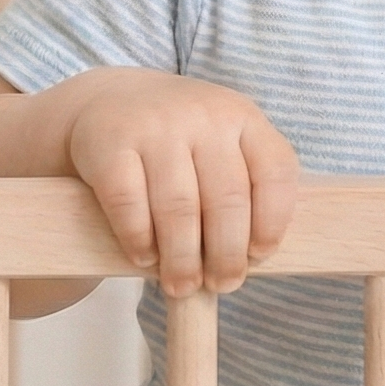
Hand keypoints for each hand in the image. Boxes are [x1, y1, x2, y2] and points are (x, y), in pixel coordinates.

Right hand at [59, 69, 299, 296]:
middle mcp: (202, 115)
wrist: (111, 101)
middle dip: (226, 255)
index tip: (257, 256)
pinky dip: (139, 239)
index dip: (271, 223)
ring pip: (178, 208)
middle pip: (227, 200)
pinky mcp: (110, 143)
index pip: (274, 173)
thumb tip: (246, 261)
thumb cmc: (179, 141)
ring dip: (182, 258)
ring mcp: (154, 126)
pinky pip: (129, 204)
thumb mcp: (221, 145)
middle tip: (221, 285)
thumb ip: (243, 188)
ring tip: (181, 284)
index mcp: (242, 117)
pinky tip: (144, 257)